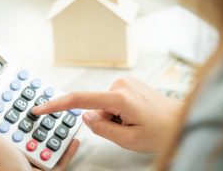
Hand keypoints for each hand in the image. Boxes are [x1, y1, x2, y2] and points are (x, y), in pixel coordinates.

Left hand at [0, 115, 78, 170]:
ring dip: (49, 134)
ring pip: (38, 144)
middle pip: (13, 135)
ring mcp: (26, 162)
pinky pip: (58, 157)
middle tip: (28, 108)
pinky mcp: (43, 168)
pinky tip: (72, 140)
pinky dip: (66, 150)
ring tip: (53, 122)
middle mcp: (8, 156)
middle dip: (21, 122)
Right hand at [33, 77, 180, 151]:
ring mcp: (126, 83)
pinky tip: (135, 115)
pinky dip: (117, 110)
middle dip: (104, 120)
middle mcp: (121, 84)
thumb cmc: (161, 131)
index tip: (41, 108)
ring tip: (134, 122)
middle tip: (126, 129)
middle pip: (96, 106)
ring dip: (112, 116)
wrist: (181, 120)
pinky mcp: (129, 84)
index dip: (57, 104)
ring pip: (104, 104)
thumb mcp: (128, 139)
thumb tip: (84, 116)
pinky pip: (113, 99)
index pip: (80, 99)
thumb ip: (101, 128)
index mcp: (120, 98)